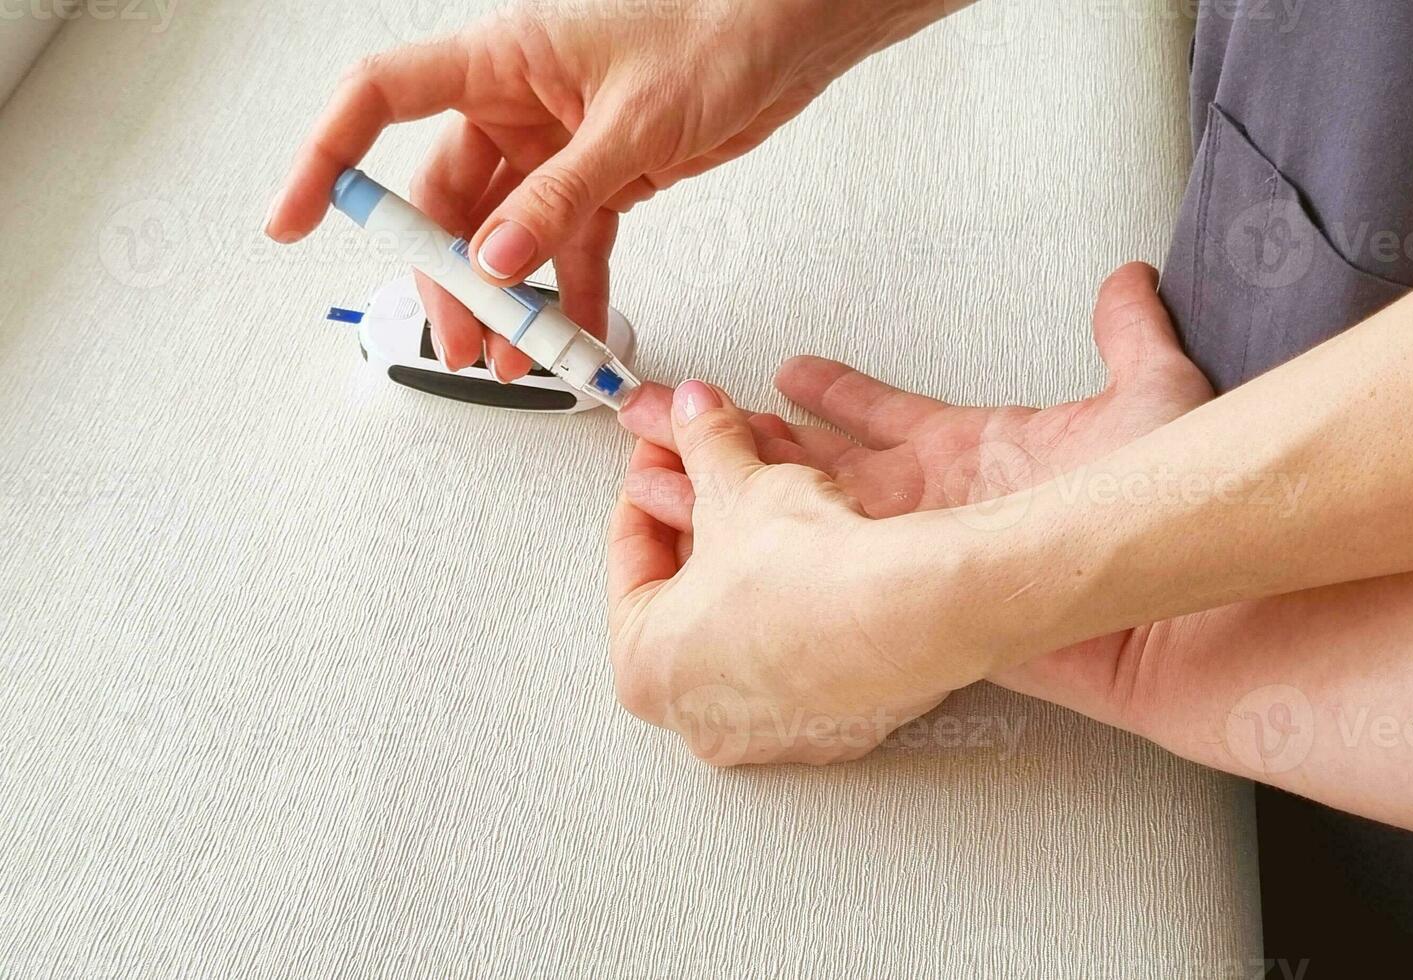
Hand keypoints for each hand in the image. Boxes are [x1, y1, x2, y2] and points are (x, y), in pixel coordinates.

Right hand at [266, 0, 956, 378]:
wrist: (787, 39)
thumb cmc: (716, 34)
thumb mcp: (633, 122)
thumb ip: (562, 196)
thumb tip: (496, 259)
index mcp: (502, 59)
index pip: (380, 99)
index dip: (329, 158)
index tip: (296, 217)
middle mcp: (518, 100)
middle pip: (448, 196)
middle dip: (450, 275)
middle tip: (463, 339)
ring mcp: (557, 143)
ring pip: (506, 233)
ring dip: (510, 299)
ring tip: (518, 357)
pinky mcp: (603, 175)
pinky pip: (569, 244)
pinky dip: (571, 292)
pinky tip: (575, 335)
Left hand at [609, 382, 1010, 765]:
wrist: (918, 613)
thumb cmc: (811, 577)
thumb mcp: (738, 485)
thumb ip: (706, 442)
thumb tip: (693, 412)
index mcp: (645, 669)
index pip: (633, 559)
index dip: (652, 484)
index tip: (666, 455)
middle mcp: (703, 715)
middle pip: (695, 592)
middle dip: (709, 518)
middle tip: (719, 470)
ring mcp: (776, 727)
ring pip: (754, 616)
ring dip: (761, 549)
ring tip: (781, 491)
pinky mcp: (842, 721)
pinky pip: (811, 642)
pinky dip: (810, 592)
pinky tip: (828, 541)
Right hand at [619, 263, 1218, 741]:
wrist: (1174, 604)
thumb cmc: (1165, 503)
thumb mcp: (1152, 392)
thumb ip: (1131, 335)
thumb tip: (1132, 280)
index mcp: (972, 448)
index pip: (882, 415)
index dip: (835, 391)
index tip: (791, 371)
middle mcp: (933, 501)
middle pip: (817, 464)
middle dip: (745, 438)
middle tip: (683, 414)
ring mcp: (913, 549)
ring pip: (798, 514)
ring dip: (731, 489)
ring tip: (666, 467)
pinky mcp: (903, 597)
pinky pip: (810, 568)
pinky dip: (752, 550)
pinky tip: (705, 537)